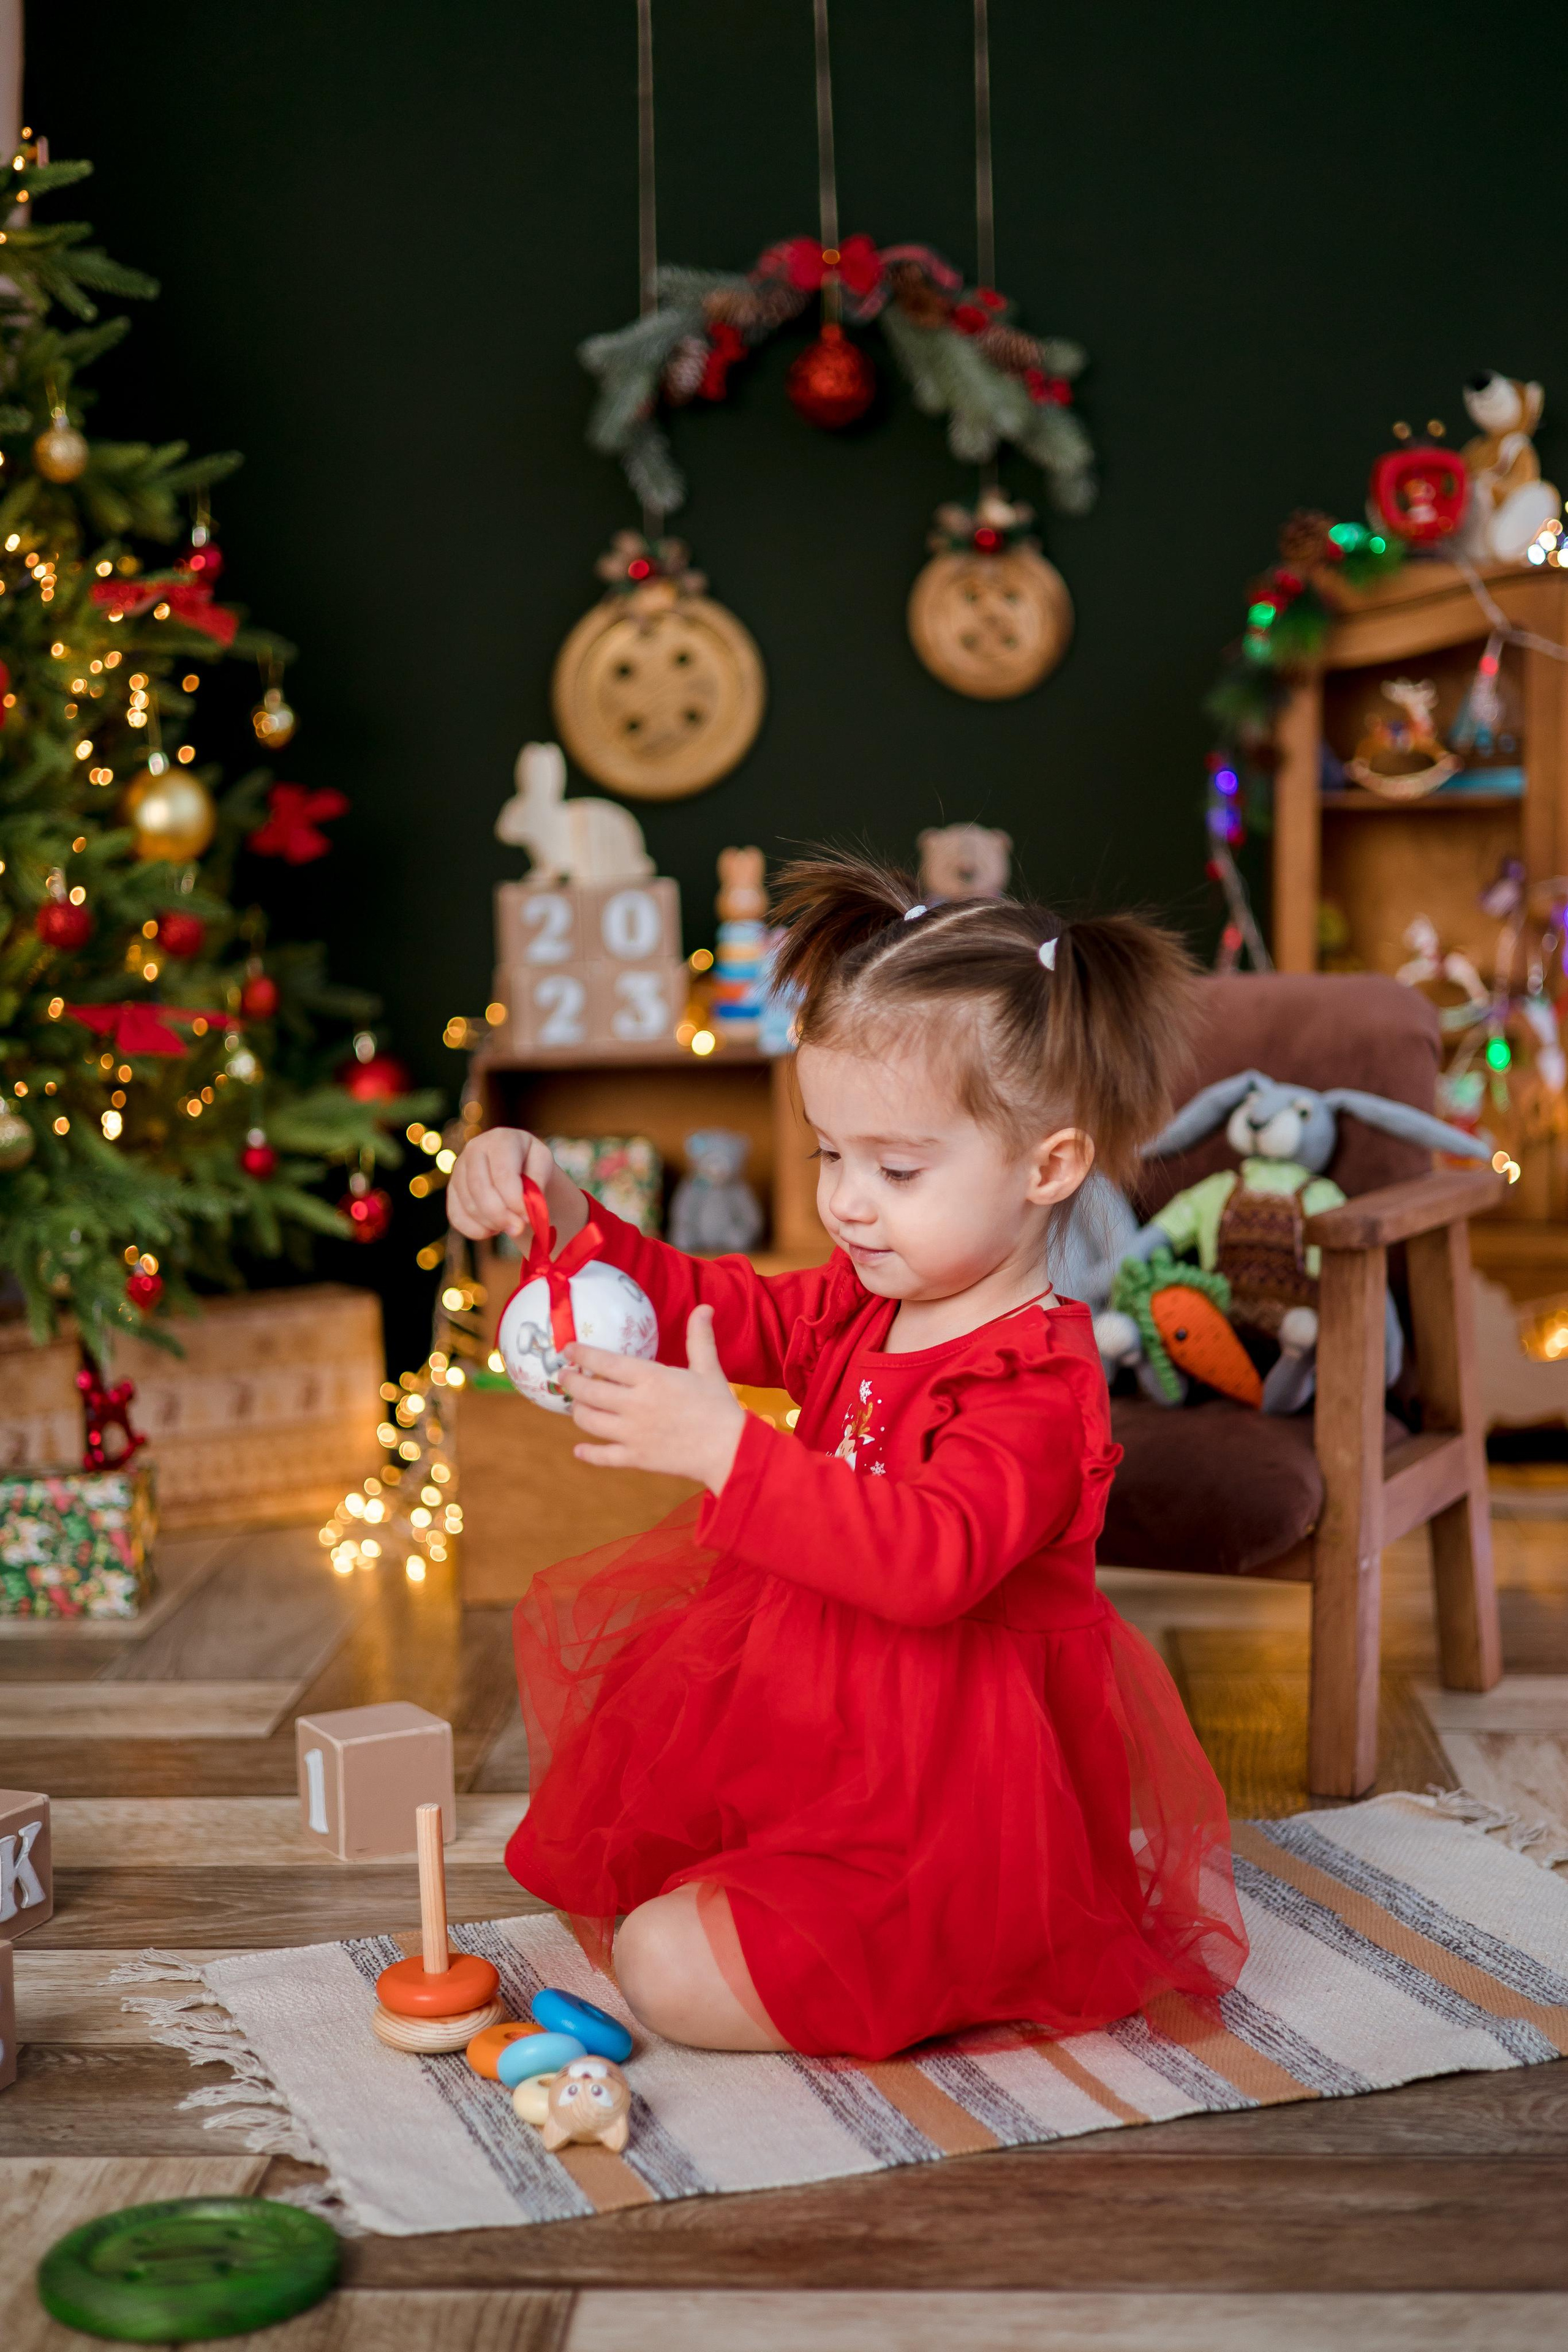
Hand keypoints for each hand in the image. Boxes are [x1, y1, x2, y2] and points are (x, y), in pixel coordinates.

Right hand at [446, 1126, 587, 1248]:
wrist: (518, 1166)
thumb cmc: (532, 1166)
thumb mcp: (543, 1167)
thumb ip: (538, 1185)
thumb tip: (523, 1213)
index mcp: (501, 1139)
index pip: (503, 1173)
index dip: (515, 1200)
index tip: (528, 1217)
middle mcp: (474, 1149)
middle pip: (480, 1188)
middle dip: (500, 1215)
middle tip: (518, 1229)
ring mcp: (459, 1168)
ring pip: (469, 1205)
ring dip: (491, 1223)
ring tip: (510, 1225)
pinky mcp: (452, 1189)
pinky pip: (456, 1216)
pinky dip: (475, 1230)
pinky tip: (493, 1229)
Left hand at [564, 1305, 745, 1491]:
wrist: (730, 1450)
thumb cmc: (719, 1407)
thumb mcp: (708, 1368)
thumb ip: (699, 1337)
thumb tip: (704, 1307)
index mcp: (651, 1378)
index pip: (605, 1362)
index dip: (581, 1355)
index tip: (568, 1350)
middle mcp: (635, 1405)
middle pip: (588, 1392)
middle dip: (570, 1382)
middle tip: (563, 1376)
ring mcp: (632, 1434)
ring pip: (589, 1422)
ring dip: (577, 1411)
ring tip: (576, 1405)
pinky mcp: (636, 1458)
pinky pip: (602, 1456)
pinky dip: (587, 1453)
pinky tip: (579, 1449)